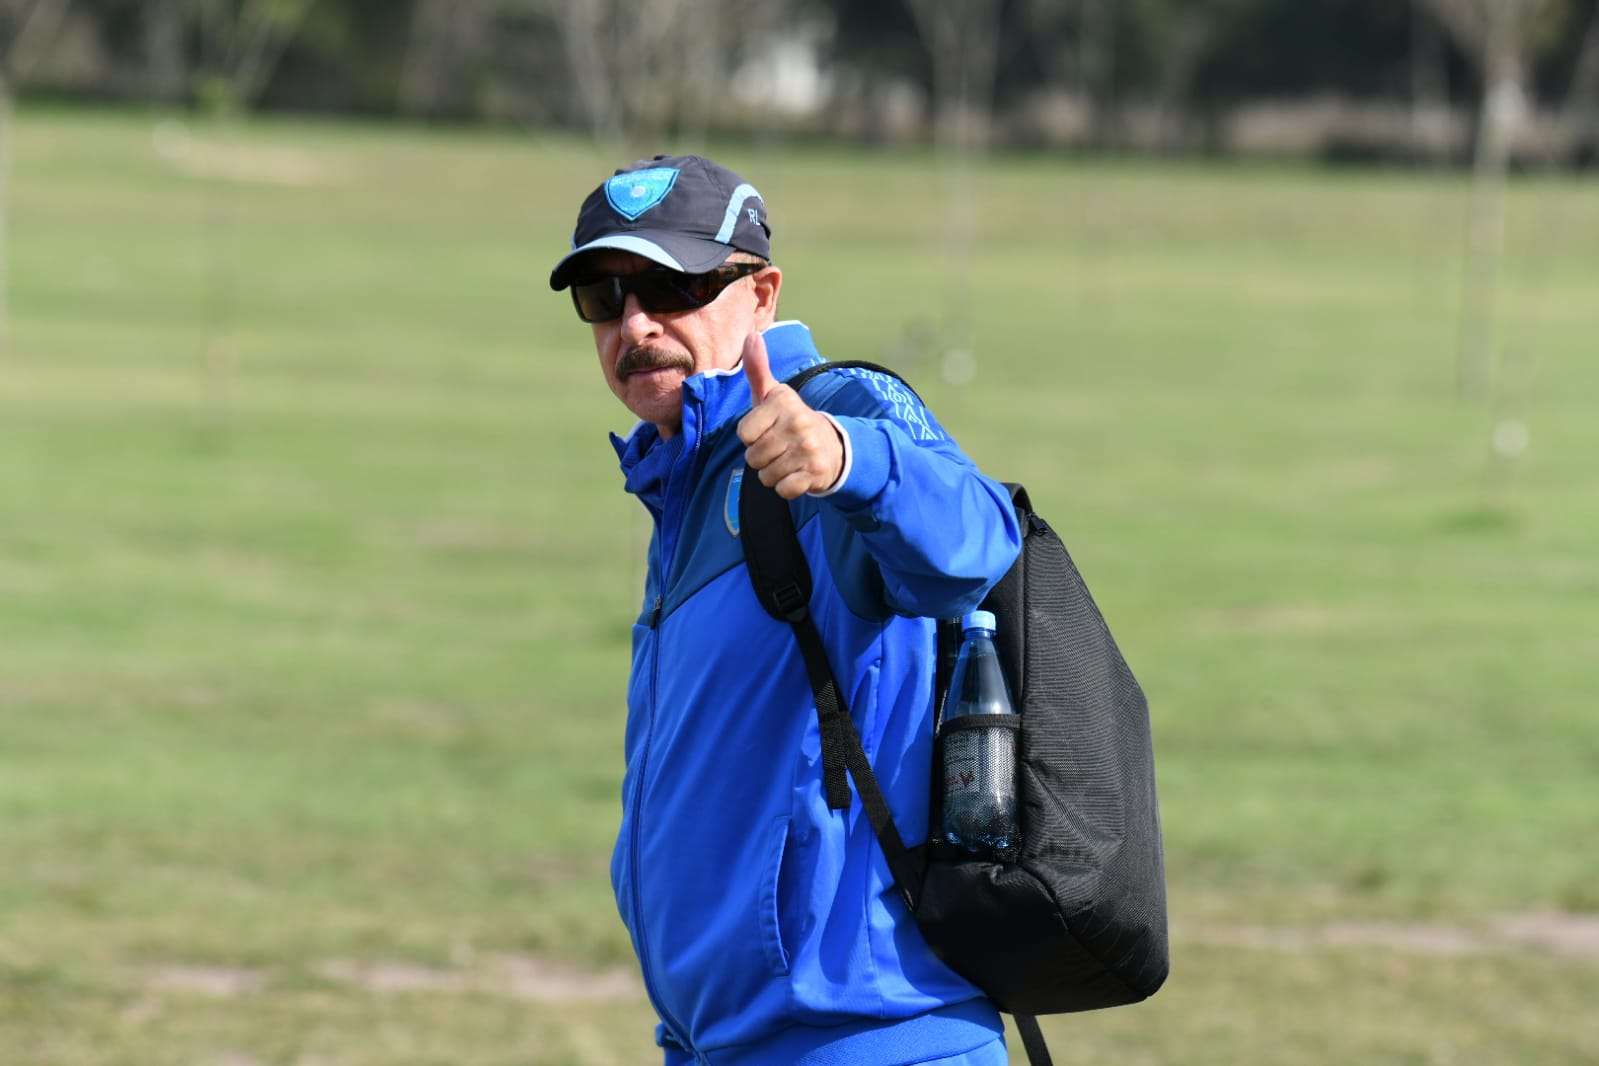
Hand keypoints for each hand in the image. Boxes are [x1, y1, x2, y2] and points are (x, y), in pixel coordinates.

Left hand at [737, 332, 844, 499]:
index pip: (744, 434)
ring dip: (773, 473)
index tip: (768, 429)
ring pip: (766, 476)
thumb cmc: (791, 420)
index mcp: (784, 402)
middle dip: (761, 457)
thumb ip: (757, 368)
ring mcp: (808, 449)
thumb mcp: (773, 394)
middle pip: (753, 457)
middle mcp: (798, 422)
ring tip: (788, 460)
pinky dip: (786, 487)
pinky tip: (797, 474)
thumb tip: (751, 335)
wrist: (834, 447)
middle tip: (780, 448)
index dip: (752, 436)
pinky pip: (782, 490)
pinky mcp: (815, 473)